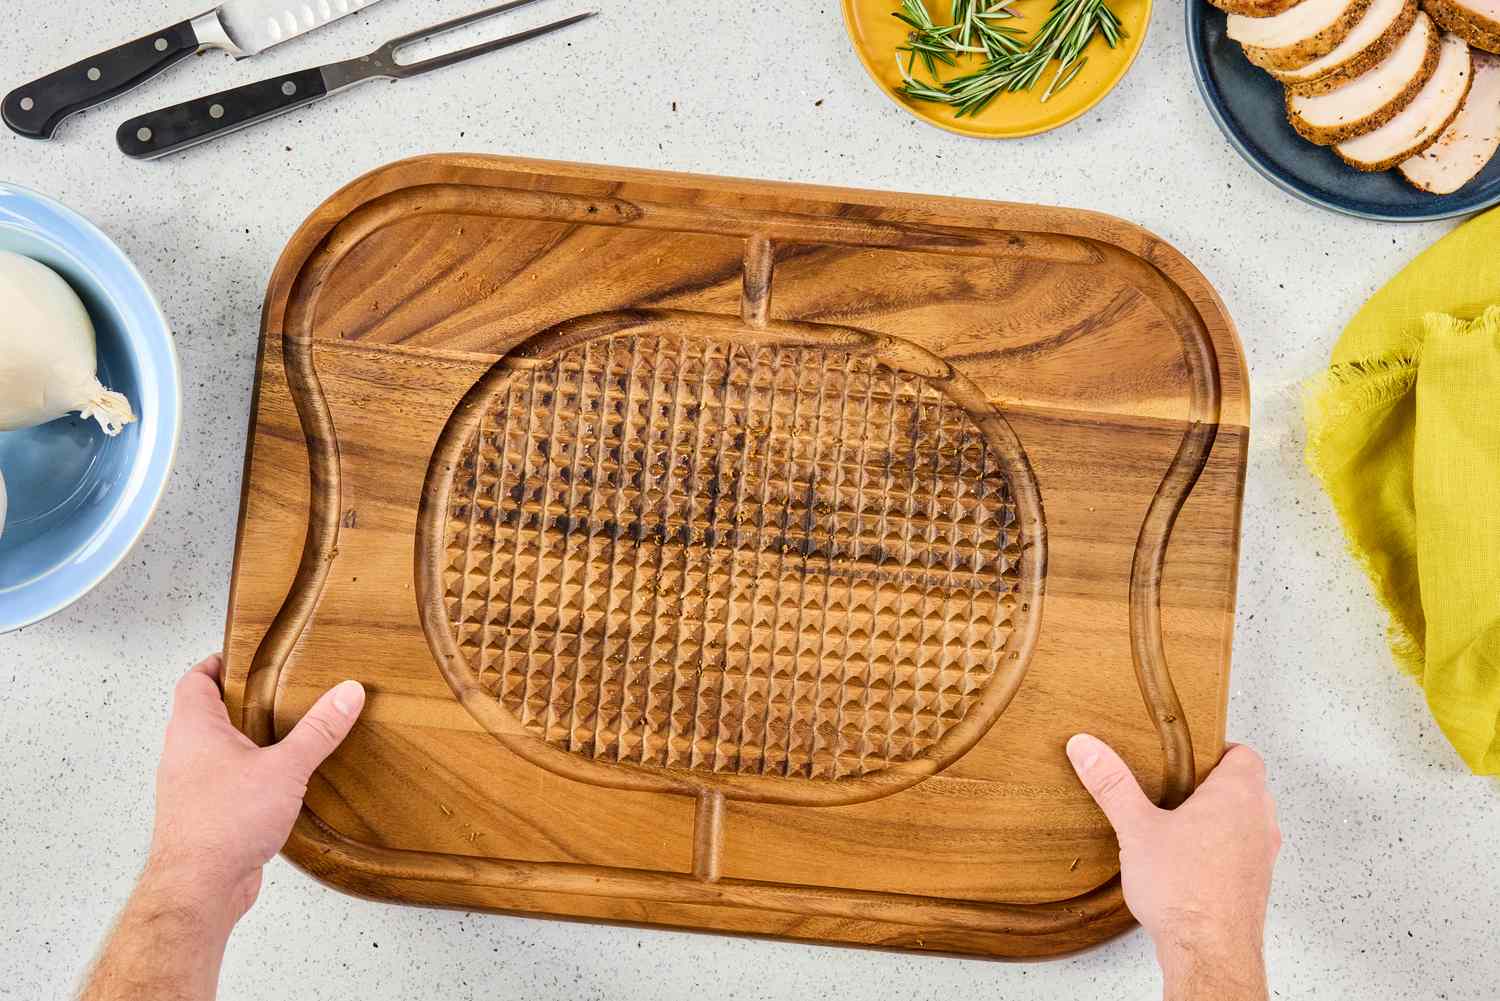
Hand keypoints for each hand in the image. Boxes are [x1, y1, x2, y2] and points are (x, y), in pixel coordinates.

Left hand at [147, 654, 364, 930]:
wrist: (199, 889)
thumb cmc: (224, 824)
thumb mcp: (285, 768)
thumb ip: (319, 730)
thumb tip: (347, 693)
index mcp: (194, 729)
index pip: (195, 680)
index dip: (217, 664)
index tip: (244, 656)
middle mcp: (183, 754)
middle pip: (203, 713)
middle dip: (237, 701)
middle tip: (273, 689)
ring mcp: (189, 787)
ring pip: (212, 750)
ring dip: (241, 740)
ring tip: (281, 733)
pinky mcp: (201, 815)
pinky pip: (221, 782)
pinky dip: (244, 774)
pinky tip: (275, 783)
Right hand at [1067, 734, 1279, 1000]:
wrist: (1208, 953)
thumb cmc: (1184, 891)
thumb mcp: (1136, 828)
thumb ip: (1112, 784)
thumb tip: (1087, 748)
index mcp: (1237, 796)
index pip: (1245, 754)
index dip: (1218, 749)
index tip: (1189, 753)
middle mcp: (1259, 822)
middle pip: (1247, 786)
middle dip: (1214, 784)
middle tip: (1177, 786)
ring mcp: (1262, 857)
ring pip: (1247, 822)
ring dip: (1221, 819)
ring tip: (1180, 825)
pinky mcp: (1255, 886)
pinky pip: (1243, 855)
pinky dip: (1222, 851)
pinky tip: (1188, 863)